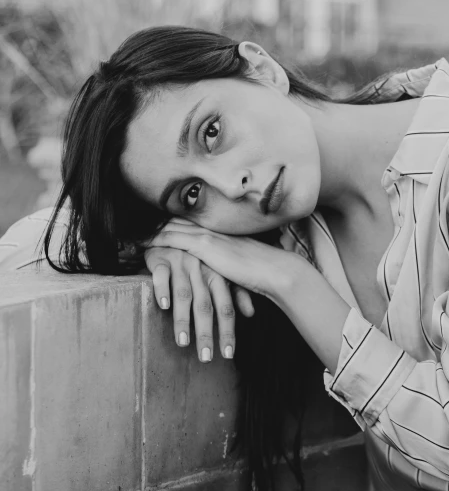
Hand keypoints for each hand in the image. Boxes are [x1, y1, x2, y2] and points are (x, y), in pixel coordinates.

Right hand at [144, 233, 255, 361]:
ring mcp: (182, 265)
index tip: (228, 354)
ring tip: (183, 342)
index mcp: (217, 278)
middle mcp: (201, 272)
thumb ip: (236, 293)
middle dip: (207, 333)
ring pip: (184, 295)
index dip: (228, 331)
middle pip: (206, 307)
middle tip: (206, 357)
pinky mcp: (162, 260)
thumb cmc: (197, 261)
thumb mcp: (219, 274)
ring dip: (183, 319)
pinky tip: (163, 306)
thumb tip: (251, 313)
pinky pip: (162, 276)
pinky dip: (163, 290)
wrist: (172, 235)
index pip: (226, 309)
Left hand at [147, 219, 299, 303]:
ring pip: (171, 226)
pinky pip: (172, 238)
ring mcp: (208, 235)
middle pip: (177, 220)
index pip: (191, 223)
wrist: (275, 270)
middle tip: (134, 223)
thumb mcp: (245, 262)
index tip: (156, 223)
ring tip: (132, 232)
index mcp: (221, 232)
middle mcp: (212, 229)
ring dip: (151, 229)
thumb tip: (231, 267)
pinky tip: (142, 242)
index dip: (172, 222)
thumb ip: (233, 261)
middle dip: (156, 222)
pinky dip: (155, 239)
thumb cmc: (265, 270)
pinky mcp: (204, 246)